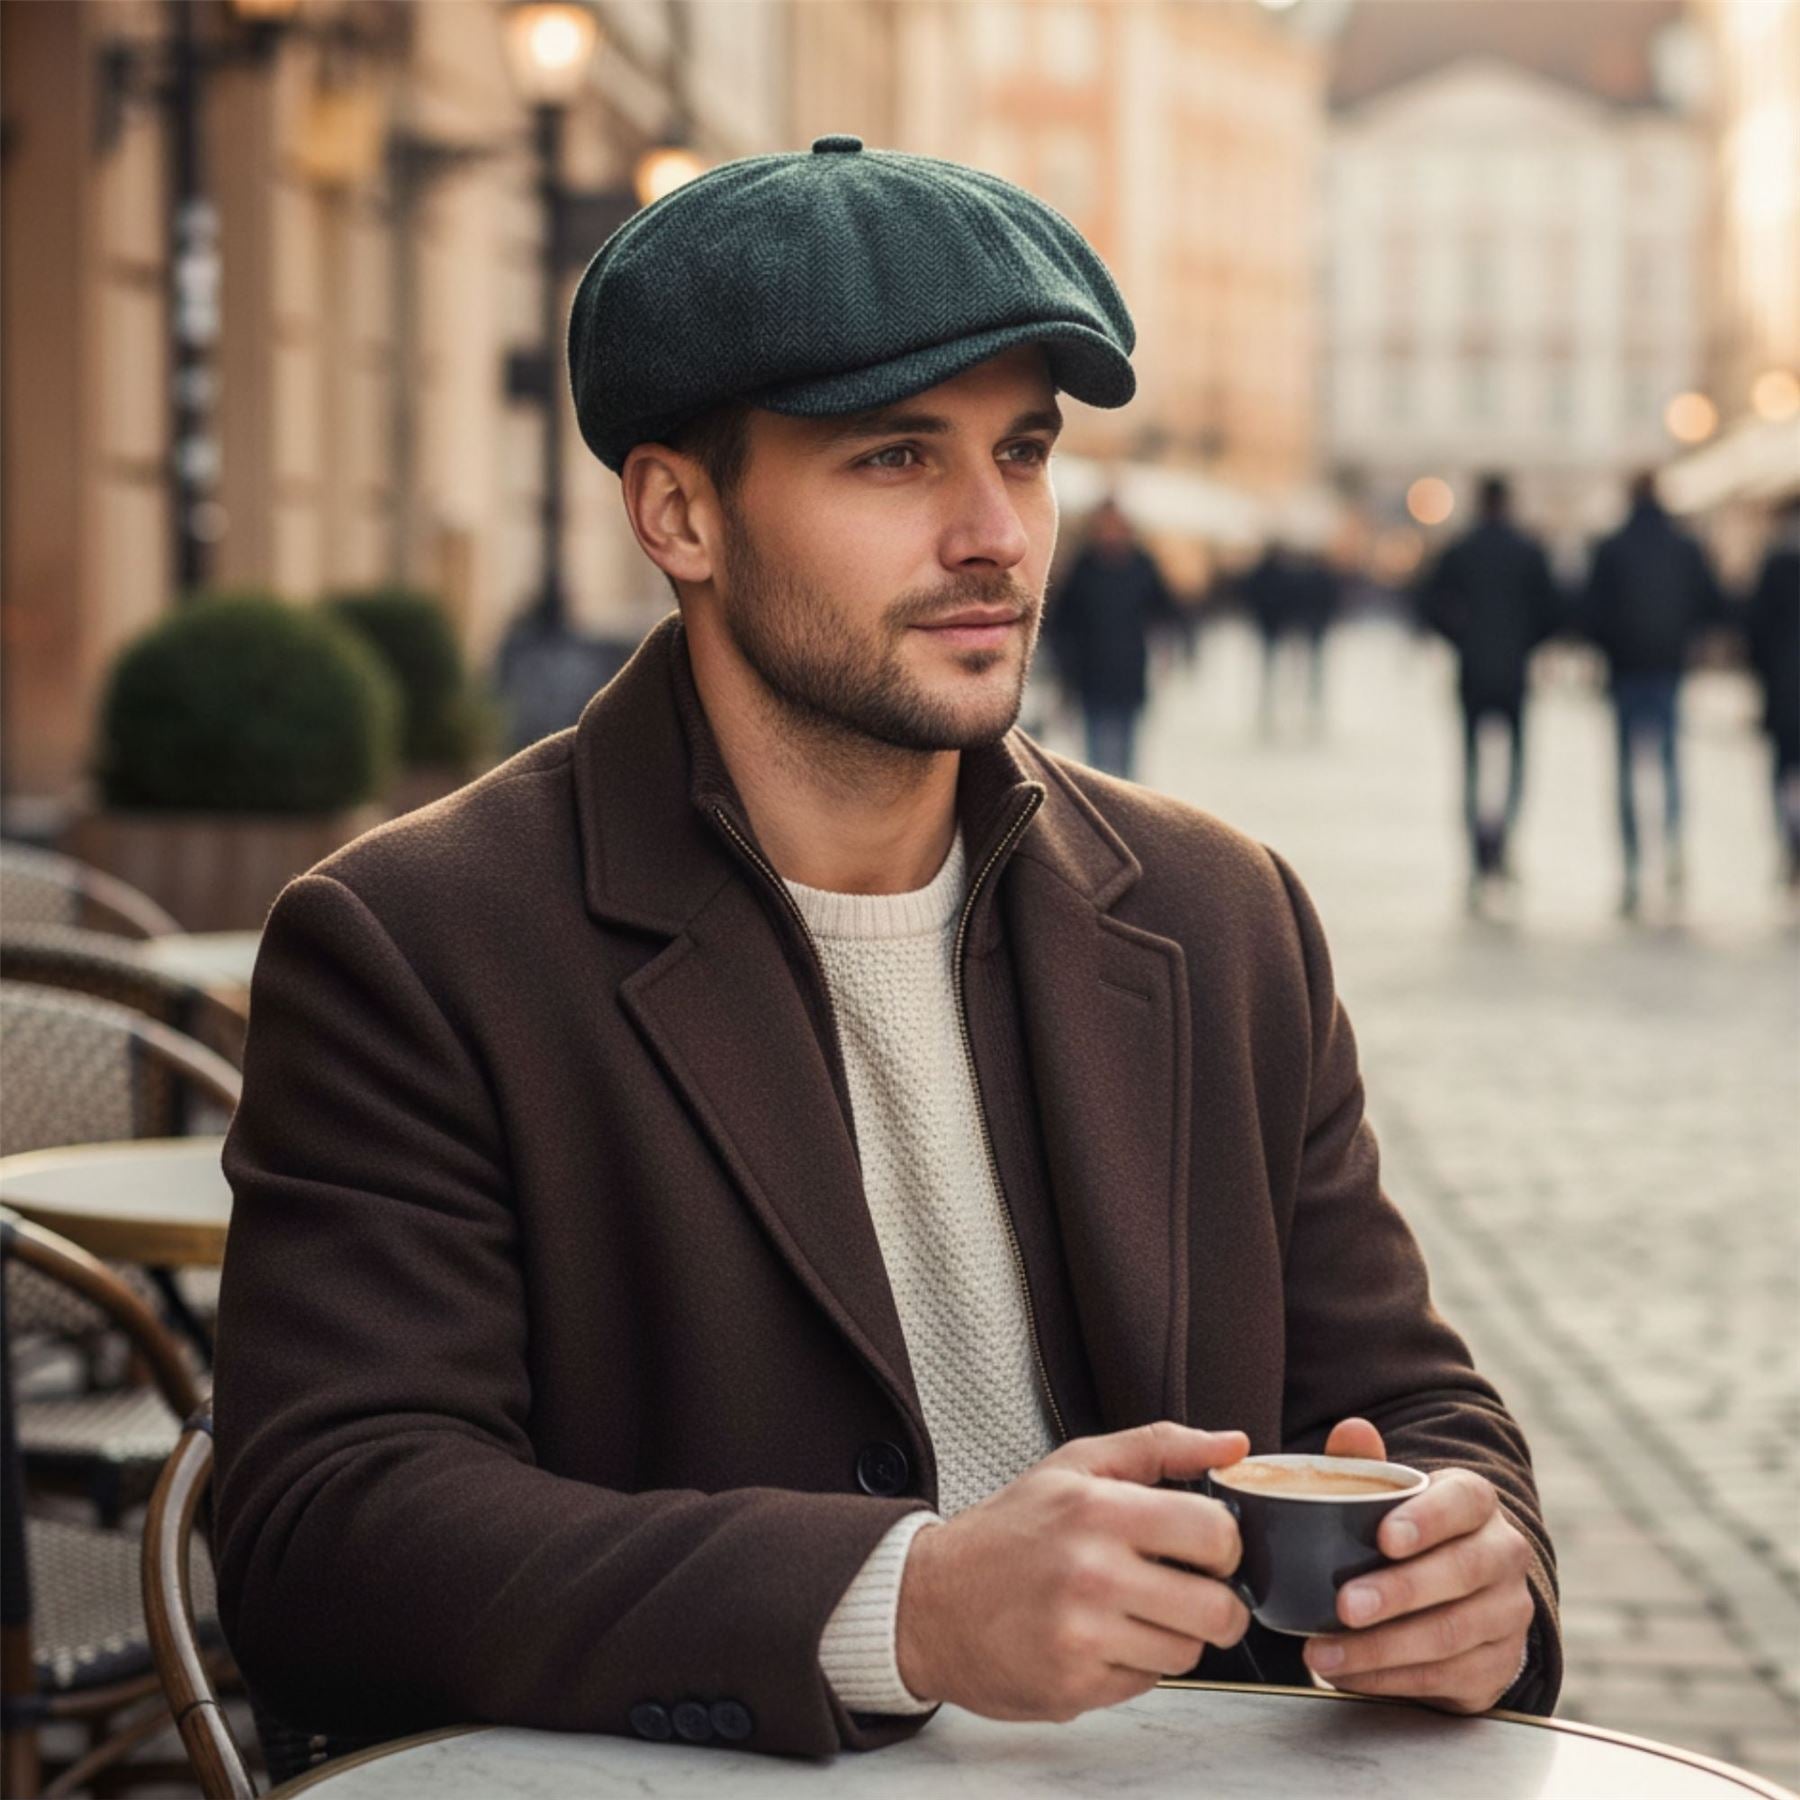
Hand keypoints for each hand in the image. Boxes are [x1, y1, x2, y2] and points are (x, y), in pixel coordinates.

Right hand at [895, 1422, 1252, 1721]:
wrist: (928, 1601)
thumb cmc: (1007, 1531)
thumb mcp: (1076, 1466)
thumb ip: (1159, 1448)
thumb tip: (1234, 1444)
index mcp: (1097, 1511)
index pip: (1216, 1535)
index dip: (1225, 1545)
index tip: (1206, 1548)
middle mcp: (1091, 1575)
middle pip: (1217, 1610)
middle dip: (1215, 1603)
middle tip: (1188, 1590)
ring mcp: (1082, 1638)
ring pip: (1188, 1654)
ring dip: (1172, 1636)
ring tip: (1131, 1610)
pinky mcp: (1072, 1689)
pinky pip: (1145, 1683)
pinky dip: (1132, 1665)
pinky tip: (1099, 1638)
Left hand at [1301, 1418, 1534, 1713]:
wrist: (1455, 1591)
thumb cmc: (1406, 1531)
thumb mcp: (1387, 1493)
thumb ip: (1365, 1462)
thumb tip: (1351, 1430)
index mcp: (1476, 1502)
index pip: (1463, 1502)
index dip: (1427, 1519)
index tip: (1383, 1538)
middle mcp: (1503, 1555)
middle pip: (1461, 1573)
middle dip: (1398, 1593)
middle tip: (1343, 1605)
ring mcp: (1507, 1614)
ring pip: (1452, 1634)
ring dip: (1383, 1649)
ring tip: (1323, 1652)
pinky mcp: (1497, 1666)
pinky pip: (1446, 1677)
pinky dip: (1390, 1679)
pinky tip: (1346, 1673)